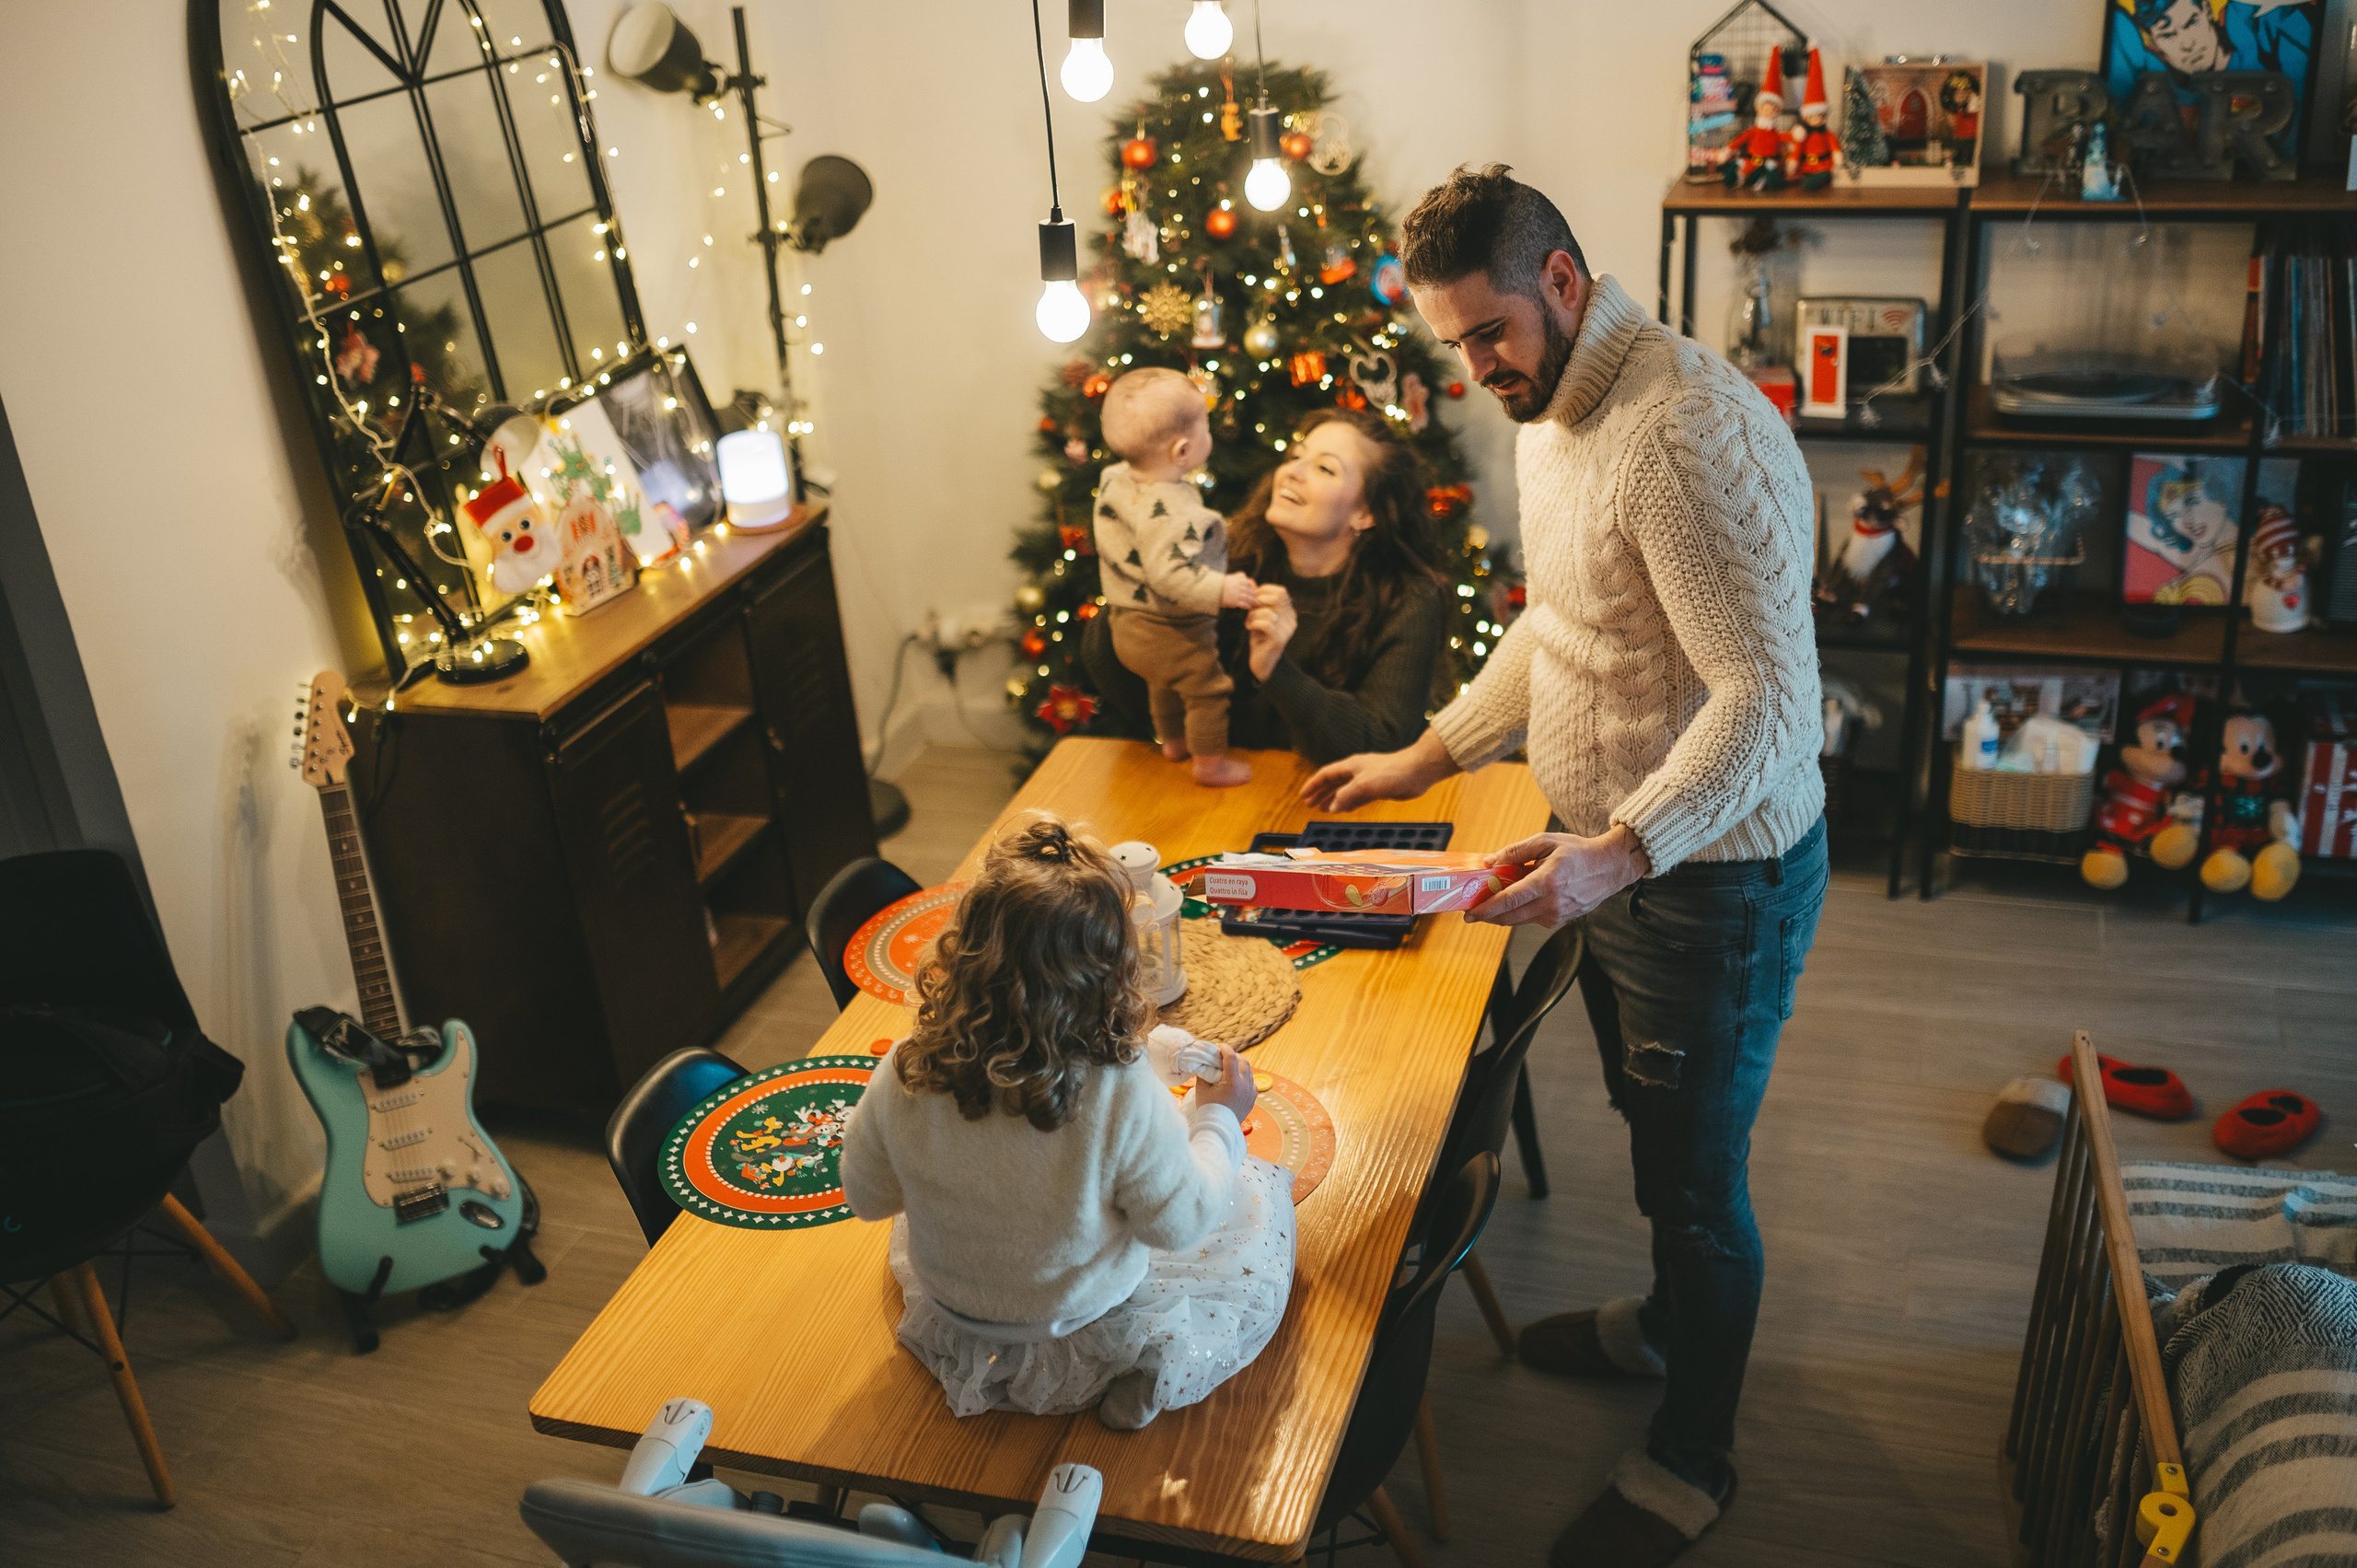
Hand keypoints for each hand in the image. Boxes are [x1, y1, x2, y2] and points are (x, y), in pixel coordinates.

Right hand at [1194, 1044, 1256, 1119]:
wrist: (1219, 1129)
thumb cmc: (1208, 1109)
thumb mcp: (1202, 1089)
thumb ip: (1204, 1073)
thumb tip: (1205, 1062)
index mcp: (1232, 1082)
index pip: (1231, 1057)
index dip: (1224, 1049)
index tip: (1218, 1046)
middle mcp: (1245, 1085)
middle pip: (1243, 1061)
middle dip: (1233, 1056)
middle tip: (1223, 1055)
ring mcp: (1251, 1092)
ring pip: (1249, 1071)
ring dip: (1240, 1066)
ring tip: (1229, 1067)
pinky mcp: (1252, 1099)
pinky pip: (1252, 1082)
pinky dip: (1245, 1078)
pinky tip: (1236, 1080)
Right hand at [1220, 572, 1259, 610]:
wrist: (1211, 591)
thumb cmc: (1219, 585)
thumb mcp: (1229, 578)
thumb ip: (1237, 576)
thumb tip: (1244, 575)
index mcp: (1237, 581)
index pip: (1248, 583)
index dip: (1251, 588)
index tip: (1253, 591)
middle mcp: (1238, 587)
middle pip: (1249, 591)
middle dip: (1253, 596)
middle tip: (1256, 599)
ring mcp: (1236, 594)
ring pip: (1247, 598)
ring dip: (1252, 601)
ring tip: (1254, 604)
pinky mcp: (1234, 601)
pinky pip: (1243, 604)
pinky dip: (1247, 606)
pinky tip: (1249, 607)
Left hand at [1244, 583, 1295, 679]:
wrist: (1263, 664)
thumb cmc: (1260, 638)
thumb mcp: (1257, 616)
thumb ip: (1255, 600)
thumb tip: (1250, 581)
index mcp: (1289, 612)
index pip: (1281, 591)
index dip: (1264, 592)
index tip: (1253, 601)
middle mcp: (1291, 619)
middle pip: (1277, 598)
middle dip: (1258, 601)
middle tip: (1250, 610)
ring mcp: (1287, 630)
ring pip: (1268, 611)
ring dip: (1253, 615)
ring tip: (1248, 623)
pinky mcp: (1279, 639)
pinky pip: (1266, 623)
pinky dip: (1254, 623)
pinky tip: (1250, 629)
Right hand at [1300, 729, 1459, 812]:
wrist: (1418, 770)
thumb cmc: (1392, 773)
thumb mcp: (1364, 785)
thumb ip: (1346, 796)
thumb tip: (1332, 807)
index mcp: (1351, 766)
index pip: (1326, 775)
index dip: (1313, 785)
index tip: (1303, 795)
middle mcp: (1358, 771)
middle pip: (1333, 782)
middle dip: (1321, 793)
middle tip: (1310, 804)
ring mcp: (1368, 779)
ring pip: (1345, 790)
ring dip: (1334, 799)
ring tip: (1323, 809)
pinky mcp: (1379, 788)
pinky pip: (1358, 796)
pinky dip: (1349, 803)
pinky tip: (1345, 809)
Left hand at [1466, 824, 1652, 926]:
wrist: (1609, 868)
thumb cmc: (1578, 852)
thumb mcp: (1546, 842)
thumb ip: (1515, 852)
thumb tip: (1490, 862)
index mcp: (1547, 882)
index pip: (1509, 900)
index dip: (1486, 909)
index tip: (1469, 913)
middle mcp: (1551, 903)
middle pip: (1509, 916)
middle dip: (1487, 916)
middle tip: (1472, 911)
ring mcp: (1557, 915)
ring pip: (1519, 920)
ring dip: (1502, 914)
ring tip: (1490, 903)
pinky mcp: (1560, 920)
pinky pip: (1532, 919)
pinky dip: (1519, 912)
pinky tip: (1516, 901)